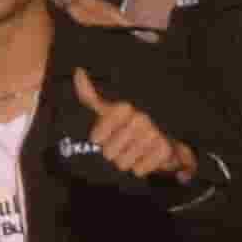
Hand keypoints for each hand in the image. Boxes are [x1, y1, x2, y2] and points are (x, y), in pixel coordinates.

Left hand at [67, 63, 191, 188]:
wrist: (163, 139)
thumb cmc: (128, 124)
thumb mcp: (106, 109)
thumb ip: (89, 94)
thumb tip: (78, 72)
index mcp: (124, 108)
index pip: (97, 137)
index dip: (100, 139)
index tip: (103, 136)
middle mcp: (140, 118)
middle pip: (109, 153)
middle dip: (113, 153)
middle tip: (123, 145)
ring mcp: (154, 134)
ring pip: (123, 163)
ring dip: (127, 161)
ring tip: (134, 151)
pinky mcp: (164, 151)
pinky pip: (139, 170)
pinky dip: (140, 168)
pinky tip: (145, 157)